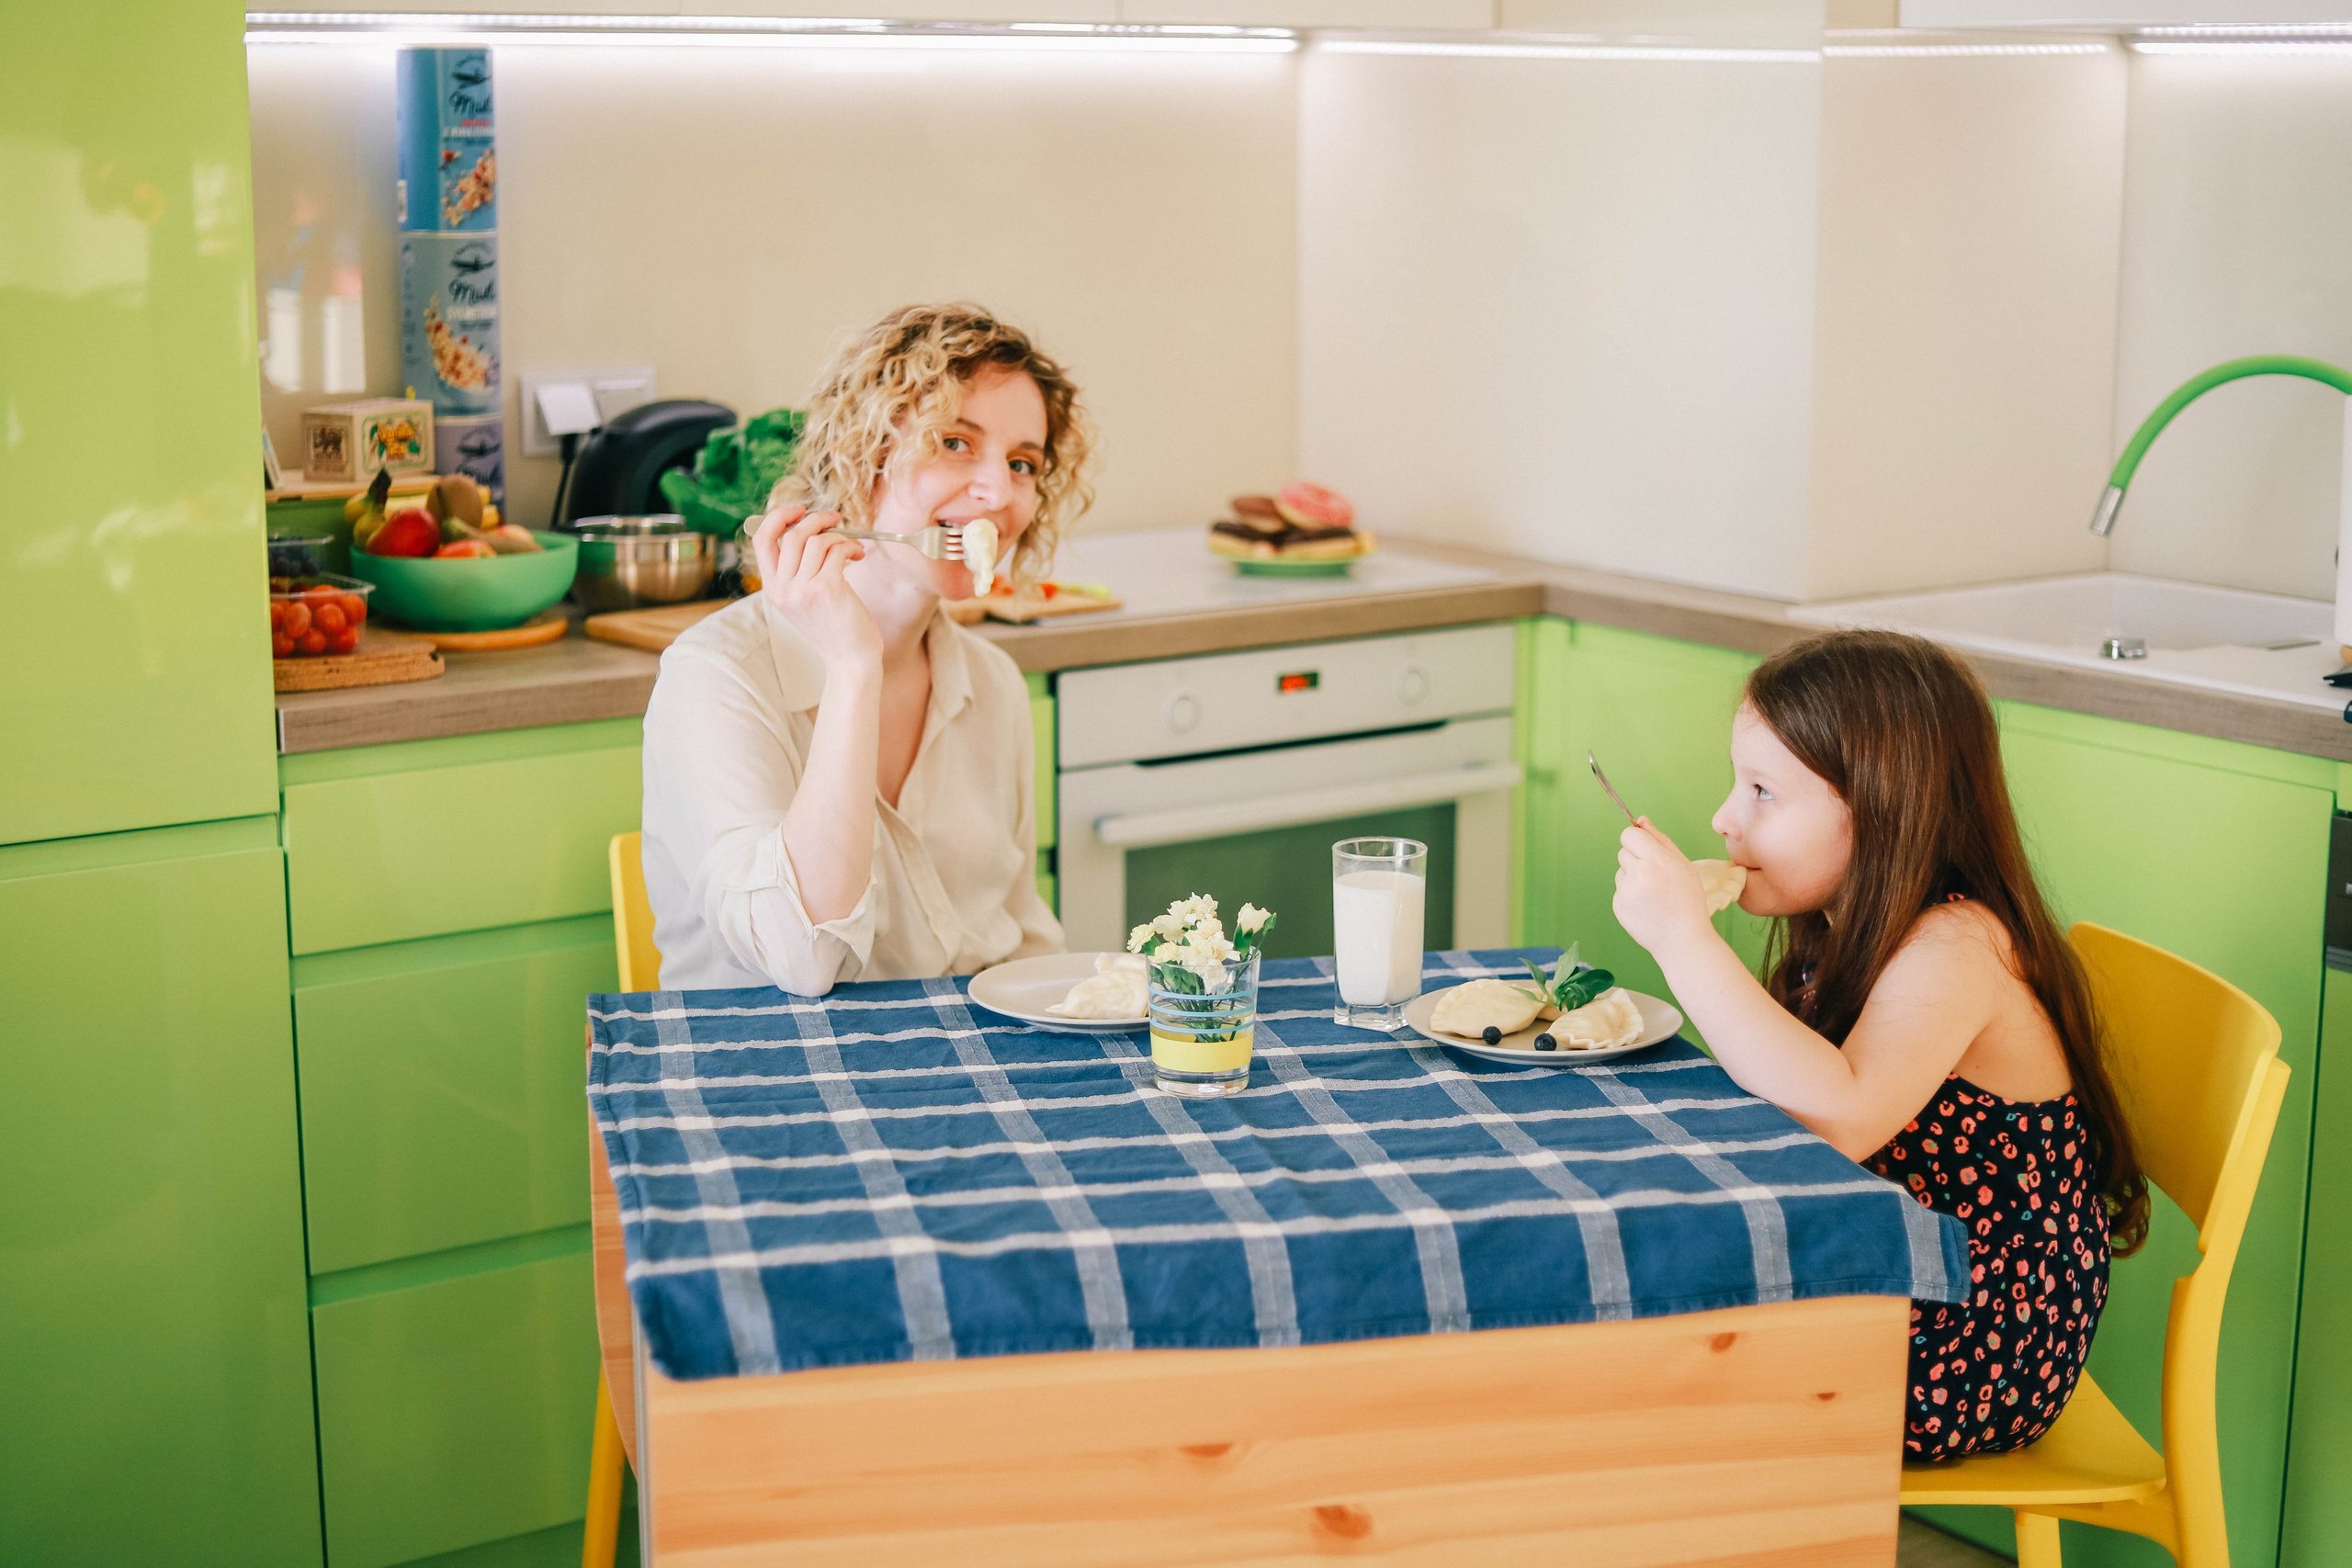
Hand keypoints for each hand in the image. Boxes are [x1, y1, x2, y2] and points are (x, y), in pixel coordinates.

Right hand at [751, 505, 879, 673]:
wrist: (850, 659)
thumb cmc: (834, 627)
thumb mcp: (804, 600)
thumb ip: (798, 570)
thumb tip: (808, 528)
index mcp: (773, 590)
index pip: (762, 540)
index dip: (779, 517)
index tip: (800, 510)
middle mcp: (783, 590)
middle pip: (792, 535)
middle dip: (816, 520)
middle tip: (836, 520)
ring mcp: (803, 590)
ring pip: (816, 541)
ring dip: (838, 536)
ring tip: (852, 546)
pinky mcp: (827, 589)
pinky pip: (837, 550)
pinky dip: (850, 546)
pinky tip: (858, 555)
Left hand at [1613, 817, 1713, 960]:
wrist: (1682, 939)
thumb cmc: (1687, 900)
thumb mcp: (1682, 865)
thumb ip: (1660, 840)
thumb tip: (1641, 820)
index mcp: (1657, 860)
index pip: (1629, 835)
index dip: (1636, 839)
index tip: (1644, 847)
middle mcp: (1638, 873)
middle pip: (1623, 851)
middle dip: (1636, 859)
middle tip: (1656, 877)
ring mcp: (1625, 891)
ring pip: (1621, 871)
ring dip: (1633, 877)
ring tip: (1653, 895)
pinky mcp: (1618, 906)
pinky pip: (1620, 890)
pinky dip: (1630, 895)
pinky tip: (1647, 906)